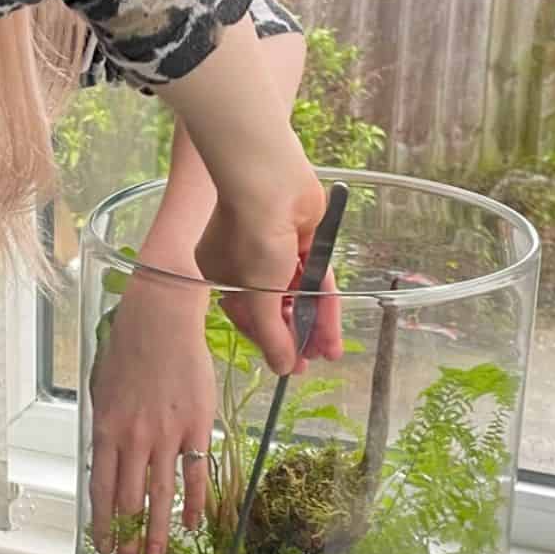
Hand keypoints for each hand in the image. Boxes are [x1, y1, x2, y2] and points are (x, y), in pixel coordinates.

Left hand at [89, 271, 213, 553]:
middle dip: (127, 539)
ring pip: (159, 495)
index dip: (103, 524)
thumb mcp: (102, 389)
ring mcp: (165, 435)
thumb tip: (107, 461)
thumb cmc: (128, 348)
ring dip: (156, 532)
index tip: (104, 547)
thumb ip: (106, 427)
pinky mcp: (195, 427)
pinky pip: (194, 474)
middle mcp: (133, 438)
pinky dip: (192, 503)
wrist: (161, 320)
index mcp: (106, 429)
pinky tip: (190, 526)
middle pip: (129, 500)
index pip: (102, 489)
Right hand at [194, 180, 326, 374]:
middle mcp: (246, 264)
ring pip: (298, 295)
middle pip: (276, 308)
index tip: (289, 365)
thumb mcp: (258, 295)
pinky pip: (315, 278)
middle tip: (311, 361)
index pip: (248, 318)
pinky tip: (333, 330)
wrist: (272, 185)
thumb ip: (271, 335)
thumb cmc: (250, 234)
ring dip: (314, 324)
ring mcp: (276, 251)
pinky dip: (324, 302)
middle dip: (296, 335)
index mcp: (221, 275)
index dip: (270, 343)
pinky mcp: (303, 241)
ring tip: (329, 352)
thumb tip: (281, 368)